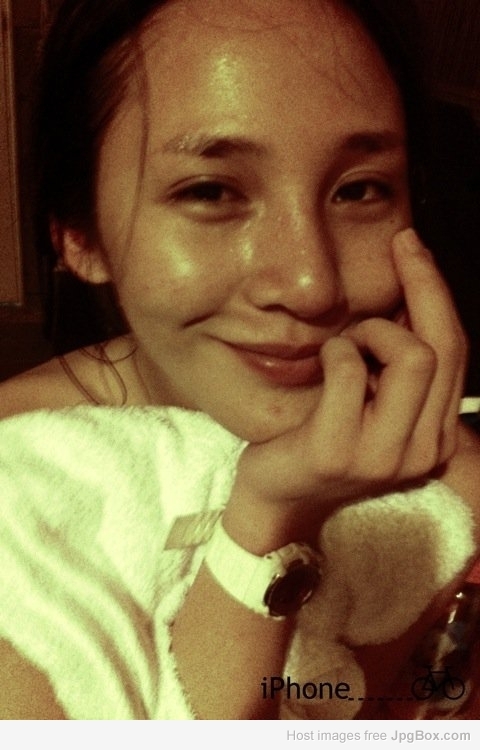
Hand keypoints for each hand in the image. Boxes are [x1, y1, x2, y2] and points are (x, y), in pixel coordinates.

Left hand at [226, 229, 466, 548]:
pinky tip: (323, 363)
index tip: (414, 247)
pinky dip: (335, 351)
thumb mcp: (376, 402)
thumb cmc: (323, 437)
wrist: (278, 498)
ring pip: (412, 355)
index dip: (437, 291)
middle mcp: (424, 450)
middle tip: (398, 250)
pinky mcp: (339, 452)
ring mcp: (384, 456)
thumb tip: (409, 292)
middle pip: (441, 347)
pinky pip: (348, 368)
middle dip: (421, 286)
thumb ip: (399, 365)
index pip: (456, 351)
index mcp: (439, 434)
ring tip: (345, 347)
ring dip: (371, 332)